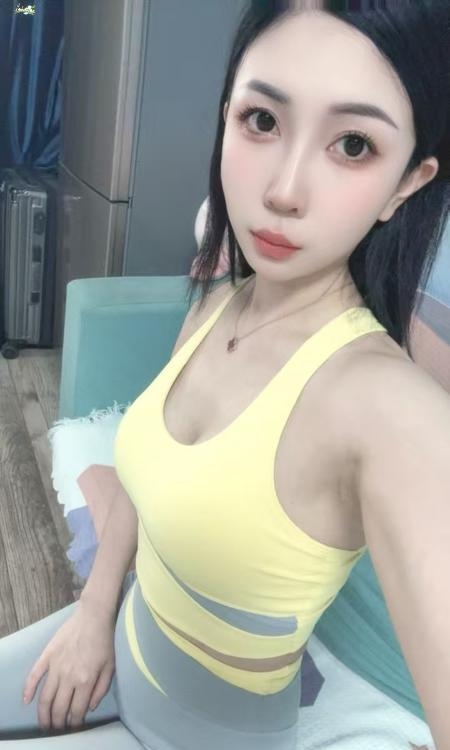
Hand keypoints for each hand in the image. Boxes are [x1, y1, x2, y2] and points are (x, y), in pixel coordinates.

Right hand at [23, 599, 115, 730]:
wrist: (94, 615)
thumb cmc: (105, 640)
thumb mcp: (110, 666)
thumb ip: (101, 689)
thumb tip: (90, 707)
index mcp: (85, 680)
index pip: (77, 710)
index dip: (74, 723)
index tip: (74, 727)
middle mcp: (68, 677)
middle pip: (59, 708)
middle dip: (58, 723)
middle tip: (57, 729)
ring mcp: (55, 666)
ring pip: (45, 697)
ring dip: (43, 714)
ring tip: (44, 723)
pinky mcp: (47, 655)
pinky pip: (34, 676)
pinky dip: (28, 690)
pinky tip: (27, 701)